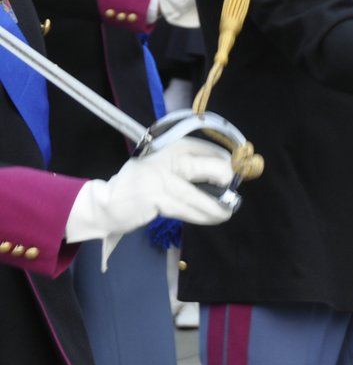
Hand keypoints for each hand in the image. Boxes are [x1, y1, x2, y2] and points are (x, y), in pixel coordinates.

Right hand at [64, 138, 236, 267]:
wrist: (106, 204)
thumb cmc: (139, 184)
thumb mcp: (160, 164)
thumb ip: (185, 164)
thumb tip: (223, 172)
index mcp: (170, 145)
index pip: (205, 148)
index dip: (224, 160)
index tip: (233, 172)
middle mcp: (166, 158)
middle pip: (206, 166)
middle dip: (224, 178)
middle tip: (231, 190)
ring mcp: (160, 179)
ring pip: (198, 193)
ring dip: (217, 206)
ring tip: (226, 212)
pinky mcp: (156, 199)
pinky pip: (187, 209)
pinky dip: (203, 215)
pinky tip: (213, 218)